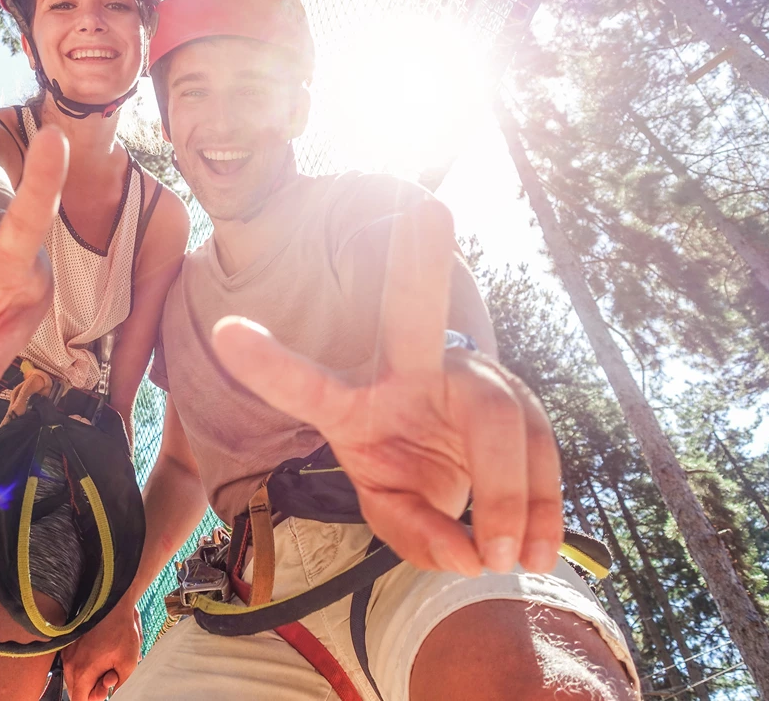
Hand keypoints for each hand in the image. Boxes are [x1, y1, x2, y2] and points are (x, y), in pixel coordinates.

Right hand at [62, 600, 141, 700]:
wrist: (113, 602)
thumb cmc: (122, 631)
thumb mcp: (128, 664)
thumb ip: (116, 684)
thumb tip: (106, 692)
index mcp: (83, 672)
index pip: (78, 700)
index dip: (92, 700)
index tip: (103, 693)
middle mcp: (70, 664)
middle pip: (75, 691)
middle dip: (91, 690)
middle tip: (108, 677)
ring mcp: (67, 653)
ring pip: (73, 678)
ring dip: (88, 678)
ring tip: (106, 664)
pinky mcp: (69, 644)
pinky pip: (73, 664)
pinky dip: (84, 666)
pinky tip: (99, 656)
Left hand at [211, 199, 561, 576]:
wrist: (459, 474)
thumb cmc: (409, 479)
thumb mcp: (394, 514)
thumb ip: (416, 535)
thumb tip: (469, 554)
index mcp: (355, 402)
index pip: (309, 385)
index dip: (270, 364)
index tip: (224, 331)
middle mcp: (411, 372)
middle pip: (415, 316)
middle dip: (419, 264)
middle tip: (428, 210)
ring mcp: (468, 378)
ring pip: (498, 414)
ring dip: (508, 491)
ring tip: (508, 558)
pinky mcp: (518, 401)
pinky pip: (539, 444)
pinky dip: (543, 504)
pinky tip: (540, 550)